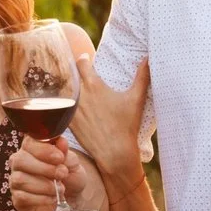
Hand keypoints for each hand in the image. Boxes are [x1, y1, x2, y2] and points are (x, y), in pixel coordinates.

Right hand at [9, 135, 94, 210]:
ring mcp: (16, 180)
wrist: (71, 198)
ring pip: (21, 180)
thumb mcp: (72, 163)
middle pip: (20, 160)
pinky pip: (23, 197)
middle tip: (62, 174)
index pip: (29, 143)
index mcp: (31, 148)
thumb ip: (65, 152)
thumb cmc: (69, 176)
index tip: (60, 157)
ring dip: (44, 185)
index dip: (43, 150)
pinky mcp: (17, 198)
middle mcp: (19, 162)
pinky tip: (52, 198)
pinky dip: (41, 199)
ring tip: (60, 188)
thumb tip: (61, 142)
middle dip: (44, 168)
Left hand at [66, 40, 150, 190]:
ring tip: (71, 88)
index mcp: (93, 85)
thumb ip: (143, 76)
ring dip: (66, 88)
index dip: (83, 59)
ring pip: (62, 92)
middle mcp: (79, 95)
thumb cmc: (126, 125)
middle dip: (73, 73)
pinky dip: (63, 105)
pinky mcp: (67, 122)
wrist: (114, 152)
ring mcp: (71, 109)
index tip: (86, 59)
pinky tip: (68, 106)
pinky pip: (60, 108)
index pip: (81, 62)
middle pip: (69, 76)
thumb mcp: (136, 98)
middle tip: (78, 74)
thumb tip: (149, 58)